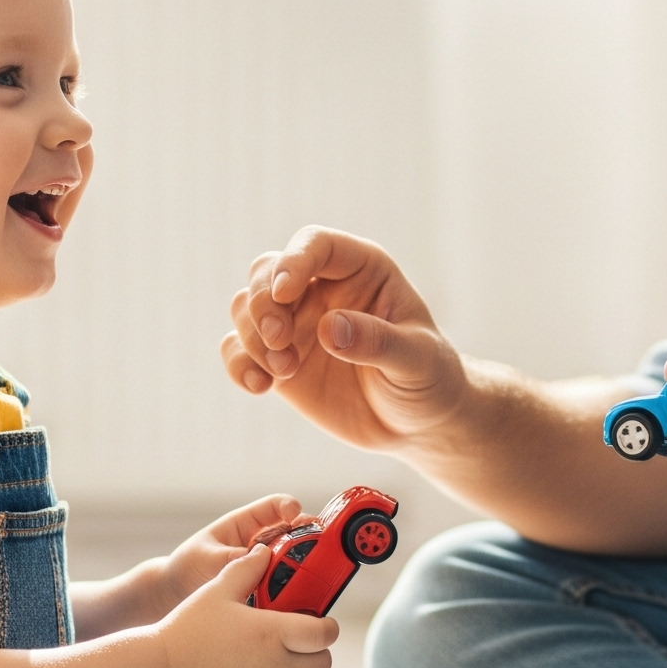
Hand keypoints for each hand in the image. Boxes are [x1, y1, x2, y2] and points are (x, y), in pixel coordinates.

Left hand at [151, 493, 305, 607]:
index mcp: (245, 525)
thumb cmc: (187, 568)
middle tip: (320, 543)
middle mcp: (260, 543)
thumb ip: (231, 558)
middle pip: (294, 532)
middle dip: (309, 535)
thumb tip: (257, 559)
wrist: (174, 595)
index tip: (296, 513)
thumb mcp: (206, 559)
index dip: (289, 507)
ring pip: (294, 560)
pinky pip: (286, 586)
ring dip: (305, 563)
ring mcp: (265, 566)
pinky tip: (300, 595)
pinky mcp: (266, 589)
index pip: (274, 507)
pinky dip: (295, 589)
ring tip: (314, 569)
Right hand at [155, 546, 339, 667]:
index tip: (319, 621)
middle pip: (322, 664)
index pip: (325, 635)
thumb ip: (246, 569)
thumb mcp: (217, 591)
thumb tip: (266, 552)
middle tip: (299, 639)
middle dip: (317, 651)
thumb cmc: (188, 629)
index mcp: (273, 633)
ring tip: (273, 656)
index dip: (327, 627)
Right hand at [222, 227, 471, 451]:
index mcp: (361, 269)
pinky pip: (238, 349)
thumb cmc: (428, 379)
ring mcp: (296, 322)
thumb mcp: (417, 360)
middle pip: (268, 271)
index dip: (295, 260)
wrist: (417, 422)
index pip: (317, 245)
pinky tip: (258, 386)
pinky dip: (238, 363)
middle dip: (263, 303)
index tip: (284, 292)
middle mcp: (321, 288)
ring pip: (246, 306)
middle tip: (279, 341)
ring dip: (252, 336)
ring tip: (283, 371)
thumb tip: (331, 328)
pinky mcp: (278, 359)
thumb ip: (379, 342)